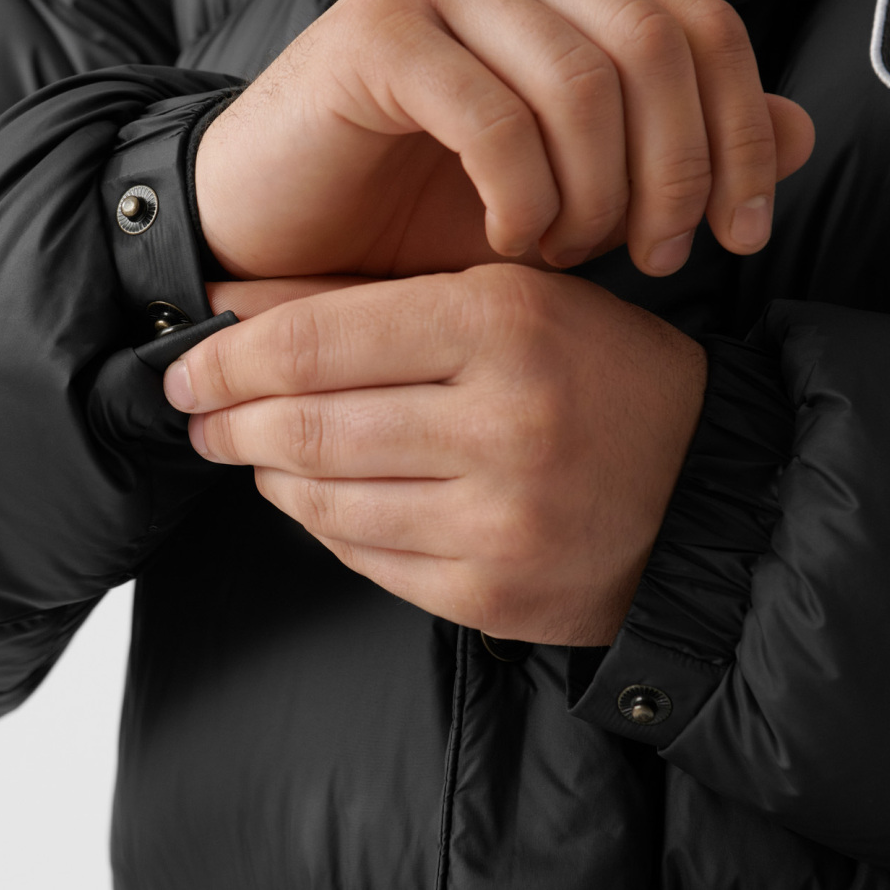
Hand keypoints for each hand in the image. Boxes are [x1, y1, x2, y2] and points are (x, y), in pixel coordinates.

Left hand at [170, 268, 705, 645]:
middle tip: (198, 410)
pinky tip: (316, 492)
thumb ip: (365, 295)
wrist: (703, 485)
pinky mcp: (493, 594)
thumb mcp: (498, 296)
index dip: (229, 353)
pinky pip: (363, 556)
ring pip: (323, 497)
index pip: (316, 339)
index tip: (186, 360)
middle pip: (307, 424)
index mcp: (502, 321)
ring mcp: (500, 519)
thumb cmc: (591, 369)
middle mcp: (503, 422)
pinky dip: (320, 521)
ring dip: (268, 469)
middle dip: (228, 418)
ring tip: (254, 445)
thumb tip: (226, 300)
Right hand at [197, 0, 813, 280]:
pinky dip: (524, 201)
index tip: (742, 235)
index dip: (743, 135)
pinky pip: (497, 120)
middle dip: (679, 173)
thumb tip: (804, 130)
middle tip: (655, 259)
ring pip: (583, 83)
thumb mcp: (579, 182)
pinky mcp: (374, 27)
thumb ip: (685, 149)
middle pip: (657, 46)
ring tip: (562, 250)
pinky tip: (509, 241)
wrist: (282, 224)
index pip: (704, 25)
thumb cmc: (425, 201)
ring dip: (596, 196)